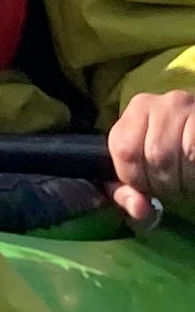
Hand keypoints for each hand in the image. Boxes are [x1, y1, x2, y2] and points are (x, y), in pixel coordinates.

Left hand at [107, 90, 194, 233]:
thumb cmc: (175, 153)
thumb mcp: (146, 167)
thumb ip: (129, 191)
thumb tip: (139, 209)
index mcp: (138, 109)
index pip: (124, 148)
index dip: (135, 178)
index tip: (148, 188)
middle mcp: (163, 103)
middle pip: (154, 155)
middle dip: (164, 185)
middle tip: (174, 190)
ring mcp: (190, 108)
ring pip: (180, 158)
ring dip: (184, 184)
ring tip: (188, 183)